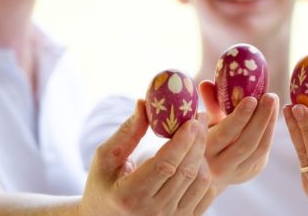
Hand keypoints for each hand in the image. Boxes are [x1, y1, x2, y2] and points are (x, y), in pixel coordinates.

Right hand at [83, 100, 213, 214]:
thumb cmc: (102, 187)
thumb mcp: (104, 159)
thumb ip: (126, 133)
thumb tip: (144, 103)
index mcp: (129, 195)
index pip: (164, 165)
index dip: (181, 142)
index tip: (190, 121)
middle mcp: (152, 212)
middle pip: (185, 171)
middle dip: (196, 141)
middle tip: (198, 118)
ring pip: (200, 183)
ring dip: (202, 155)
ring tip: (197, 136)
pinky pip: (206, 195)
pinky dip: (205, 173)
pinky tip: (197, 157)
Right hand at [198, 81, 277, 191]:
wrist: (209, 166)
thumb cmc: (206, 135)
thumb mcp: (205, 122)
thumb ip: (208, 104)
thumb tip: (206, 84)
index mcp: (204, 151)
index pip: (224, 134)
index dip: (239, 117)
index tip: (251, 99)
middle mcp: (219, 166)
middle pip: (245, 143)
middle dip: (260, 118)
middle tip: (269, 96)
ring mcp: (236, 172)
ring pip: (259, 149)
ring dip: (269, 124)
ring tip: (273, 101)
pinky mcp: (250, 172)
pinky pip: (263, 152)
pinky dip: (270, 132)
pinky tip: (273, 114)